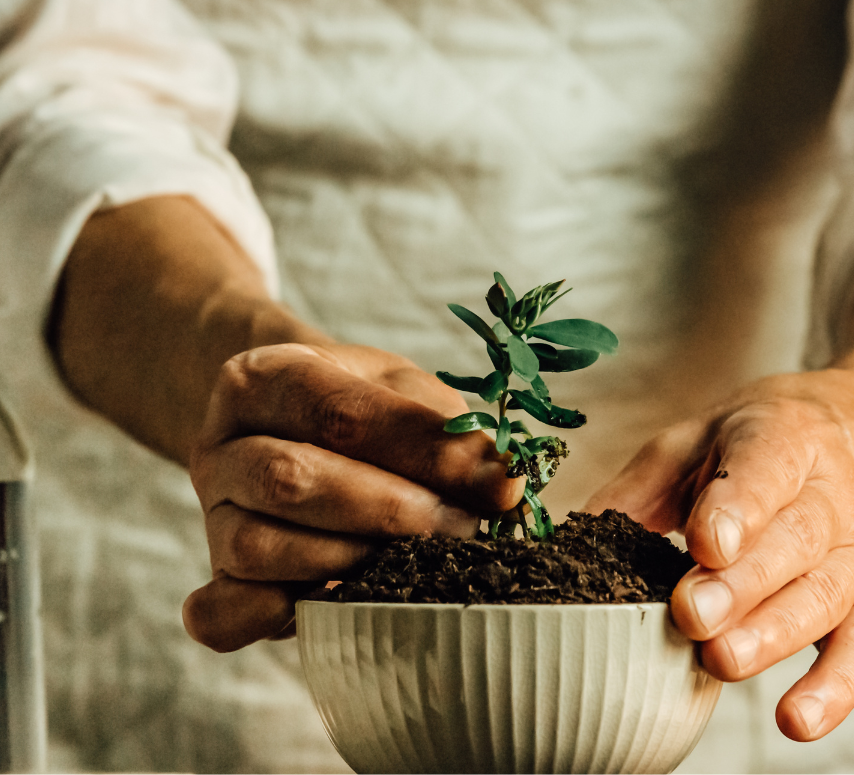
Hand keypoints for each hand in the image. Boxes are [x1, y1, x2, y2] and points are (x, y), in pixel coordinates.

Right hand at [184, 342, 523, 651]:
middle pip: (290, 479)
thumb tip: (502, 482)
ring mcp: (210, 514)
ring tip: (412, 562)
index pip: (337, 412)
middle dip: (388, 511)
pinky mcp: (214, 576)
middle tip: (459, 527)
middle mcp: (220, 444)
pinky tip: (336, 603)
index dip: (419, 450)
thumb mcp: (402, 391)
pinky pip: (224, 612)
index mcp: (263, 377)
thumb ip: (445, 431)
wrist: (291, 425)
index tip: (492, 482)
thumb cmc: (357, 405)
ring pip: (258, 547)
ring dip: (347, 562)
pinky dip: (278, 617)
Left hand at [587, 364, 853, 741]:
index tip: (704, 542)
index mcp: (787, 436)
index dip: (738, 507)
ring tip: (722, 661)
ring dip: (775, 635)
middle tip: (691, 615)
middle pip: (795, 540)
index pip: (768, 468)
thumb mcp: (706, 434)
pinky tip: (796, 719)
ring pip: (825, 595)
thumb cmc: (778, 436)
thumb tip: (574, 537)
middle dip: (742, 584)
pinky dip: (836, 688)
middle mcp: (835, 491)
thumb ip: (644, 484)